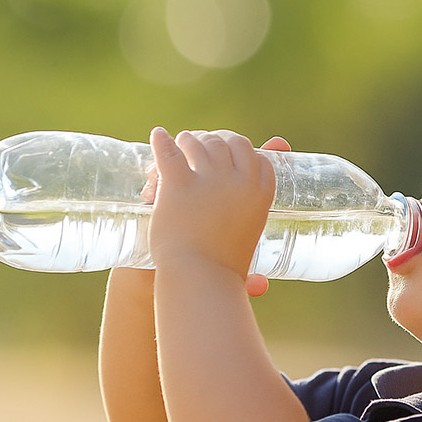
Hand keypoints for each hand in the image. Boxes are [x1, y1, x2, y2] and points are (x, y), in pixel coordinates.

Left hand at [146, 127, 289, 289]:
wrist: (196, 278)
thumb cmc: (219, 275)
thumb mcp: (242, 267)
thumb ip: (254, 272)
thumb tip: (263, 286)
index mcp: (260, 195)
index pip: (259, 158)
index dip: (245, 151)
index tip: (233, 152)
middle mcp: (239, 180)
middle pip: (231, 144)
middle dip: (218, 139)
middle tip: (205, 143)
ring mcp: (209, 179)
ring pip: (200, 143)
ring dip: (191, 139)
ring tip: (182, 142)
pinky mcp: (178, 182)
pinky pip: (170, 152)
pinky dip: (162, 141)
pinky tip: (158, 135)